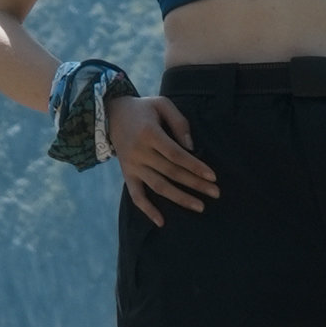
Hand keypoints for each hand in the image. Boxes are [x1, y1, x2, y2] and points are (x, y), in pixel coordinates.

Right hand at [111, 88, 216, 227]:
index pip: (175, 154)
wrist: (110, 114)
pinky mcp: (127, 174)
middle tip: (216, 193)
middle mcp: (140, 152)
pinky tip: (162, 222)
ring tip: (200, 207)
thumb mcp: (162, 104)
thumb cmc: (143, 109)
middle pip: (171, 172)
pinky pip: (136, 196)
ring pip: (158, 187)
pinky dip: (147, 210)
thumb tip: (191, 147)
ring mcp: (132, 166)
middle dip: (195, 184)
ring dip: (180, 198)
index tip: (212, 176)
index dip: (195, 166)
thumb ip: (179, 122)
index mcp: (149, 134)